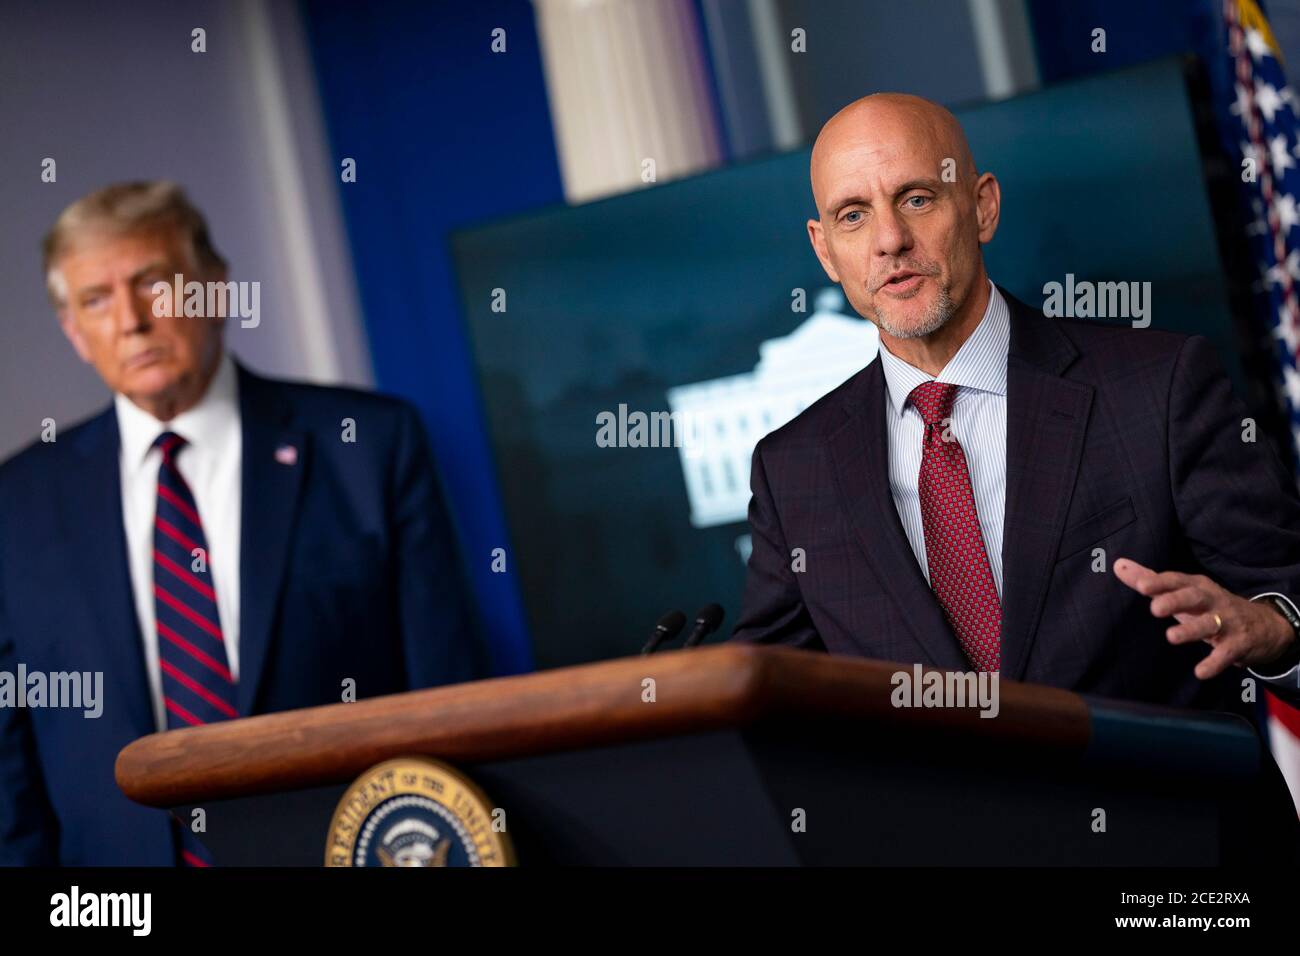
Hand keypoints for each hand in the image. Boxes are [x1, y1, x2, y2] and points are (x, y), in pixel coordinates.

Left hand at [1113, 559, 1295, 679]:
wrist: (1263, 625)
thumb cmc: (1209, 606)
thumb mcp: (1183, 592)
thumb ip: (1151, 581)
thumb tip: (1118, 565)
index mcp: (1196, 586)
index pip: (1176, 580)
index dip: (1159, 582)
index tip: (1140, 585)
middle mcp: (1212, 600)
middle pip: (1194, 597)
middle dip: (1175, 601)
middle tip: (1154, 608)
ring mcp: (1228, 621)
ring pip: (1210, 623)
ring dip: (1191, 630)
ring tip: (1171, 637)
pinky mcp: (1238, 643)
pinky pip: (1226, 653)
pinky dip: (1215, 663)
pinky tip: (1200, 672)